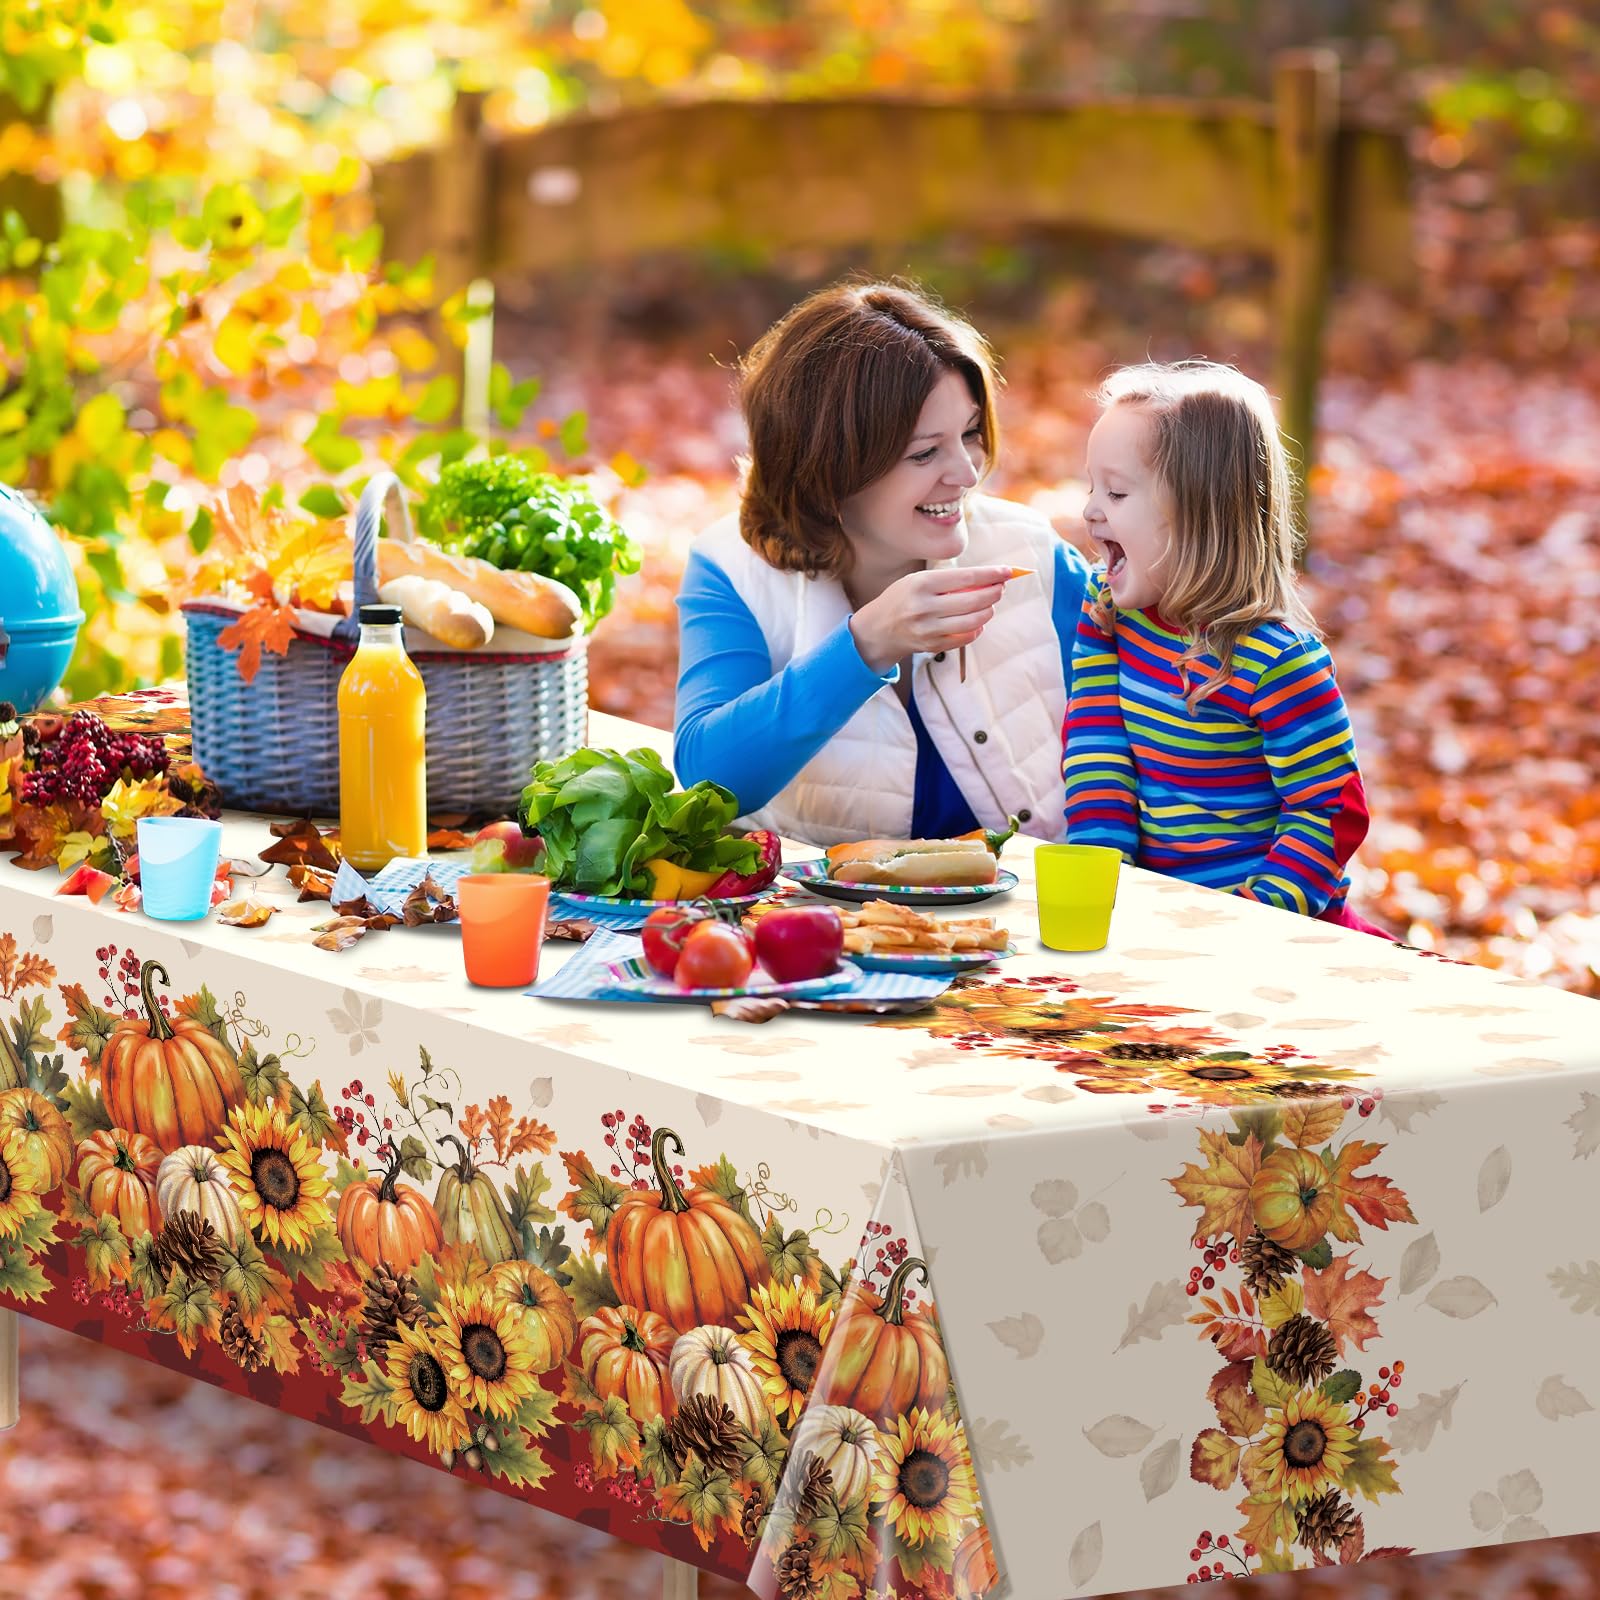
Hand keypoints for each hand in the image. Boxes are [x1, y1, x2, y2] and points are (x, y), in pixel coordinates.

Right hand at [849, 566, 1011, 674]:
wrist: (878, 629)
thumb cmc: (903, 598)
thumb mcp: (918, 581)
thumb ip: (950, 581)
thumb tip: (989, 580)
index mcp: (921, 584)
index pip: (966, 577)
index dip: (991, 574)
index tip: (1008, 571)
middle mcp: (924, 607)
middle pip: (974, 600)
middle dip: (994, 593)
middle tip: (1001, 588)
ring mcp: (928, 629)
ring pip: (973, 621)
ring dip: (989, 611)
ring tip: (990, 604)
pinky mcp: (932, 646)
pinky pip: (965, 638)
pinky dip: (977, 629)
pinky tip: (978, 621)